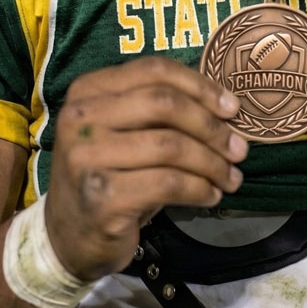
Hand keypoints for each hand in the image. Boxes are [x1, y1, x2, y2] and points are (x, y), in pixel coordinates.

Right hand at [43, 56, 247, 280]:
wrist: (68, 236)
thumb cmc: (110, 176)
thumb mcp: (127, 132)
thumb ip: (162, 111)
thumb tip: (227, 107)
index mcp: (88, 90)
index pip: (154, 70)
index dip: (201, 86)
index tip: (232, 108)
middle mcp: (81, 117)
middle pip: (164, 103)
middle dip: (211, 126)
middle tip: (238, 148)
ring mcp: (86, 157)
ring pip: (170, 146)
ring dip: (212, 163)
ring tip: (231, 177)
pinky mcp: (101, 197)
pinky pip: (168, 183)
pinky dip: (199, 188)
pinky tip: (211, 195)